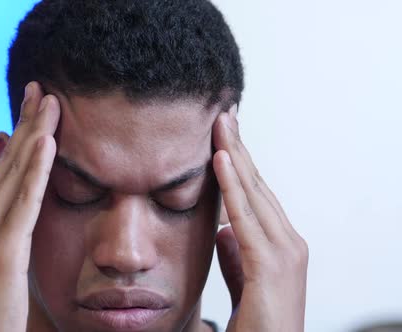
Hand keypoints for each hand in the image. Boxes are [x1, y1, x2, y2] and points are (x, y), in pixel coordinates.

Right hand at [0, 82, 59, 331]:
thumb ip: (3, 235)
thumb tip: (19, 209)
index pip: (0, 173)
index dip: (18, 139)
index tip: (31, 110)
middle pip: (6, 166)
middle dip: (26, 125)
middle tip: (42, 90)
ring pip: (15, 176)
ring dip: (34, 136)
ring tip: (51, 102)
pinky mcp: (2, 254)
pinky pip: (23, 204)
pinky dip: (36, 171)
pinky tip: (47, 143)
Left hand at [212, 106, 308, 331]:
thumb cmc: (258, 324)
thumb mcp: (242, 281)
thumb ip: (236, 255)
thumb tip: (224, 229)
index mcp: (279, 244)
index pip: (255, 193)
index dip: (238, 161)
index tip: (223, 133)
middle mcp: (288, 241)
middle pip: (257, 183)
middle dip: (238, 147)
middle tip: (223, 112)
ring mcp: (285, 251)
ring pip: (253, 191)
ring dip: (234, 154)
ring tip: (220, 122)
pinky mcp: (271, 265)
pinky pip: (245, 216)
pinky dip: (231, 185)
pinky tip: (219, 159)